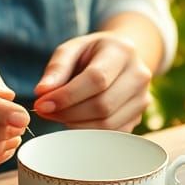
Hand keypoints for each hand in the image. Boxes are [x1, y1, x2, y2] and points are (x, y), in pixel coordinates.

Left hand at [33, 33, 151, 132]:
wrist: (120, 58)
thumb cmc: (91, 54)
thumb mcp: (72, 49)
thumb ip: (57, 69)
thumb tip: (42, 92)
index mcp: (122, 51)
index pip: (97, 79)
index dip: (67, 96)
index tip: (42, 104)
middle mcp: (139, 75)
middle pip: (103, 105)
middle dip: (68, 113)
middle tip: (45, 111)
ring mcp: (142, 99)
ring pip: (107, 124)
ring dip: (76, 124)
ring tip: (58, 114)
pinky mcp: (138, 118)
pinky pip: (111, 135)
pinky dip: (88, 133)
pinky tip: (74, 120)